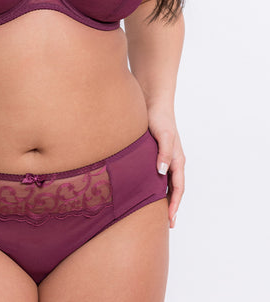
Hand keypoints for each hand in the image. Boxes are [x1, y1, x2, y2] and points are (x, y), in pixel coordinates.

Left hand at [147, 108, 184, 228]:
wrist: (154, 103)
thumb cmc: (159, 119)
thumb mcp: (163, 136)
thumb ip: (164, 153)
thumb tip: (162, 172)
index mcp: (178, 159)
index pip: (178, 187)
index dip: (175, 204)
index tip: (170, 219)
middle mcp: (173, 161)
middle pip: (175, 189)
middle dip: (172, 206)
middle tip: (168, 224)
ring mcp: (166, 158)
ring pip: (167, 183)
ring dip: (166, 197)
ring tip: (159, 213)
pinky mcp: (156, 153)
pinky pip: (159, 174)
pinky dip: (157, 185)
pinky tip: (148, 191)